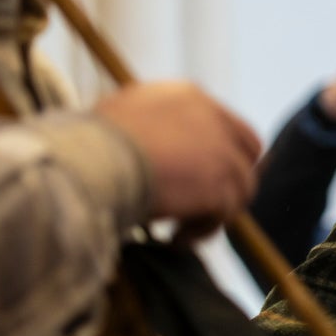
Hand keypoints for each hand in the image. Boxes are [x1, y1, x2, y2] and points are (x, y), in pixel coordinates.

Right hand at [94, 81, 262, 232]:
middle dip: (232, 179)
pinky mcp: (221, 183)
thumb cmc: (87, 144)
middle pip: (248, 150)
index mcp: (186, 96)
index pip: (223, 122)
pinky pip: (225, 214)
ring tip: (178, 231)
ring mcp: (220, 150)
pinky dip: (202, 230)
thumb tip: (131, 142)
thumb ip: (140, 125)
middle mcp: (210, 117)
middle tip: (207, 204)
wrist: (91, 161)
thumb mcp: (115, 117)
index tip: (197, 177)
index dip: (218, 152)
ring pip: (240, 187)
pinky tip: (174, 239)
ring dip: (212, 212)